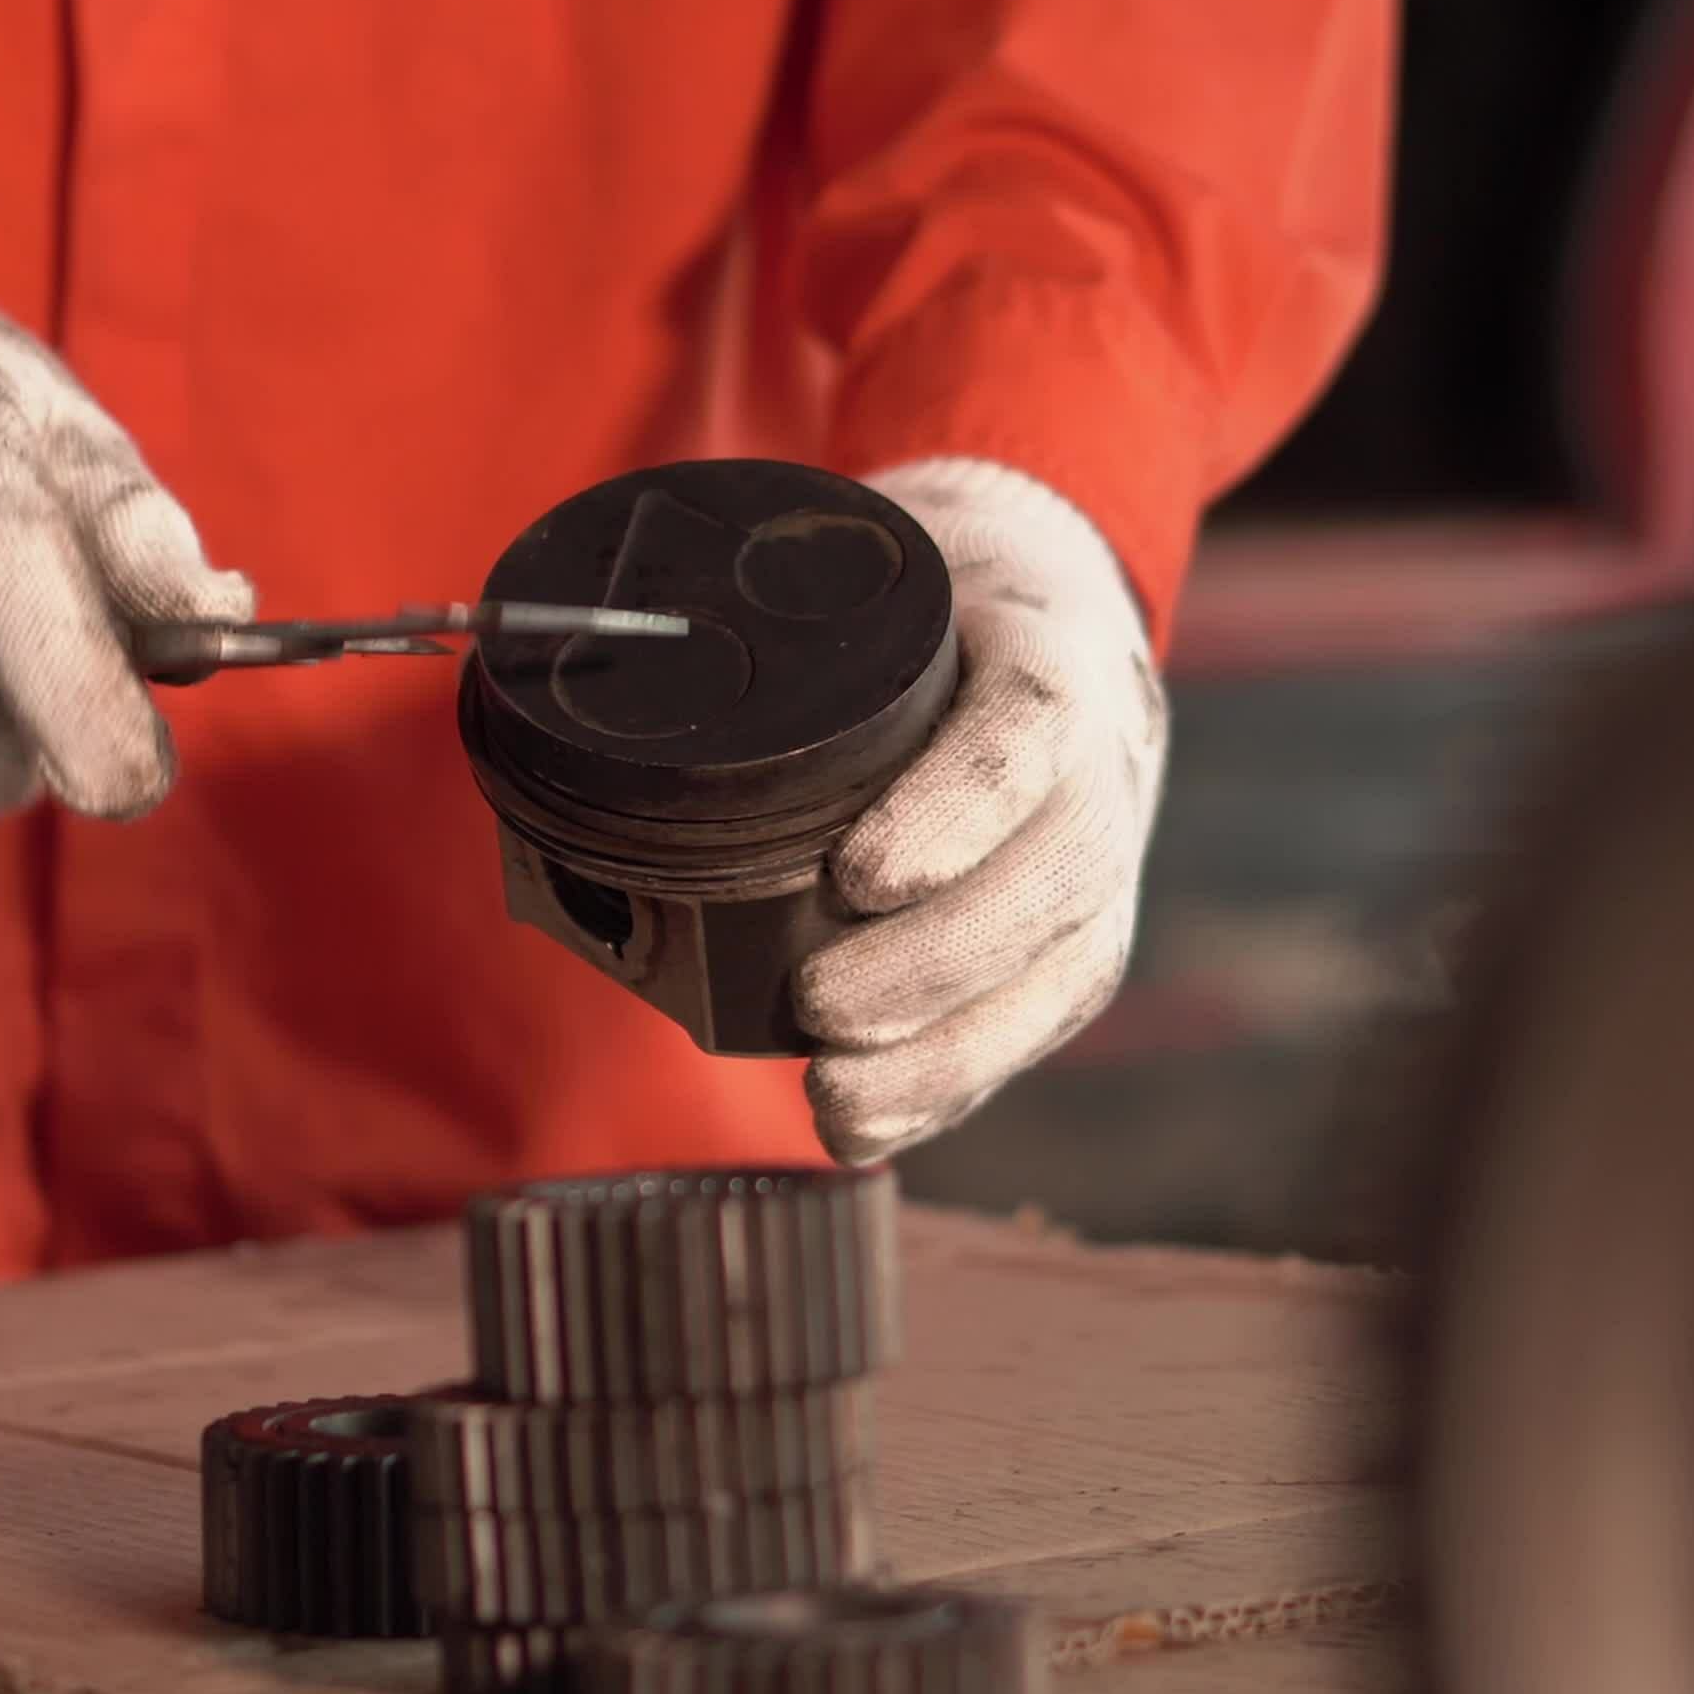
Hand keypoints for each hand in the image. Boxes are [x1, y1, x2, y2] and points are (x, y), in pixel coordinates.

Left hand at [792, 458, 1169, 1160]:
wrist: (1061, 612)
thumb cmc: (931, 601)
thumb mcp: (873, 564)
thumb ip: (771, 608)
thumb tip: (587, 671)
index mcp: (1045, 654)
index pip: (1023, 733)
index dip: (951, 812)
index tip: (857, 873)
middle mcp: (1101, 766)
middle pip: (1048, 878)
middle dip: (929, 962)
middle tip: (817, 1006)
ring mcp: (1105, 862)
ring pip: (1055, 970)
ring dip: (943, 1052)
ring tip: (834, 1096)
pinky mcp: (1083, 939)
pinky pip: (1034, 1024)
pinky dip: (951, 1088)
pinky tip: (868, 1129)